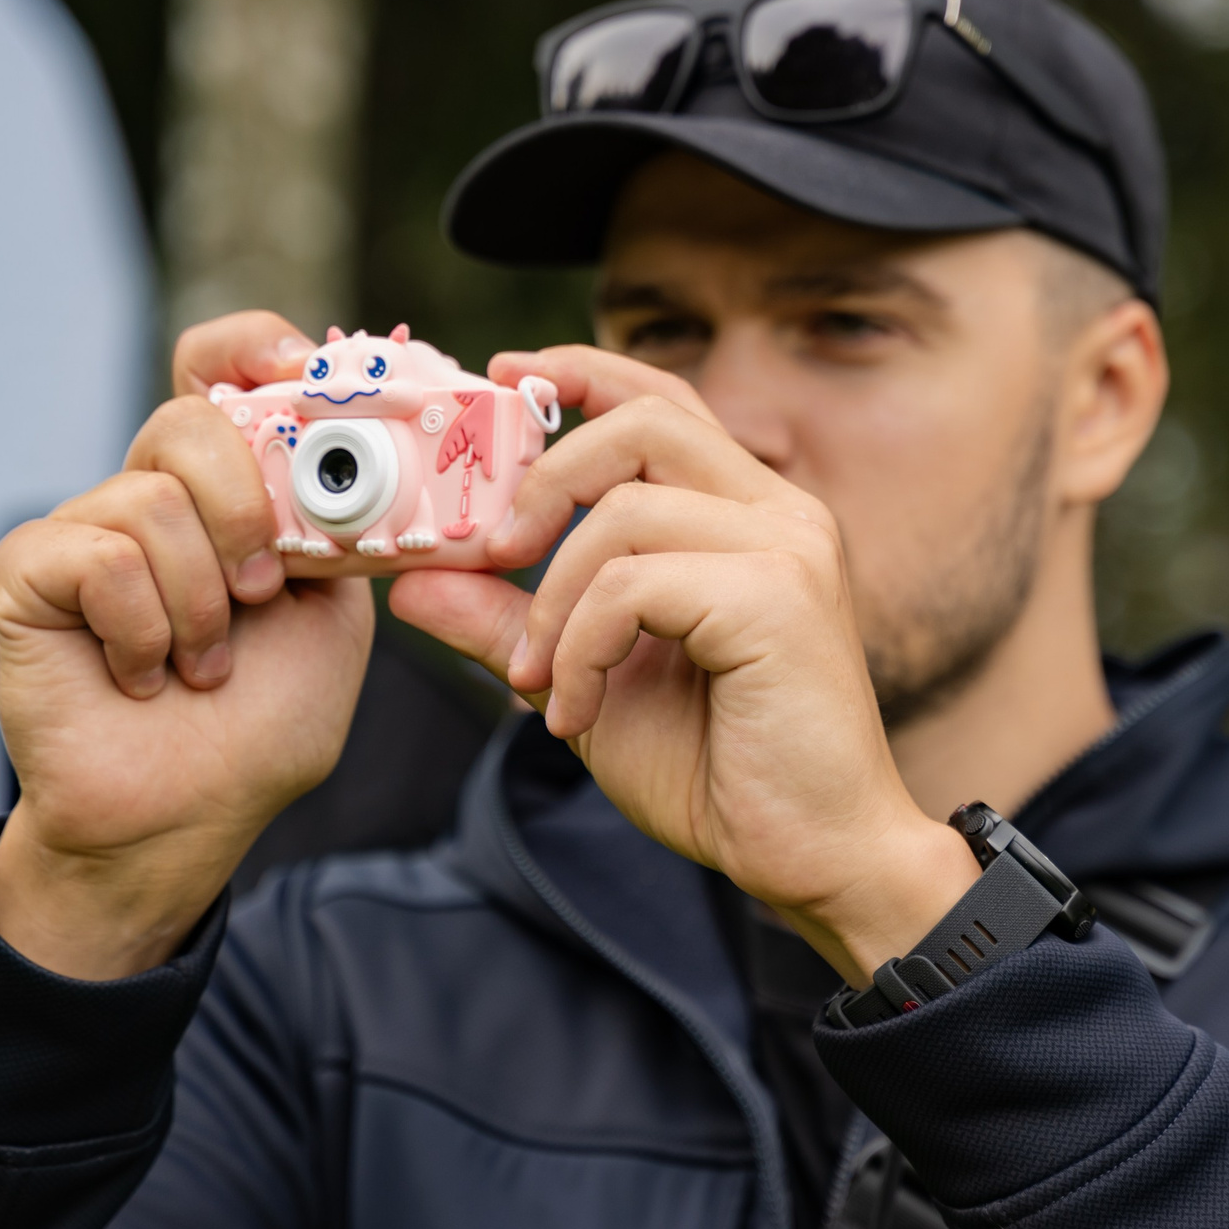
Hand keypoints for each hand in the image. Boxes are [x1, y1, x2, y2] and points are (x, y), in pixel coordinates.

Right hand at [0, 312, 374, 979]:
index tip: (299, 369)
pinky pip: (100, 558)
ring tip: (205, 665)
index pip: (220, 365)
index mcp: (229, 487)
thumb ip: (348, 529)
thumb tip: (375, 456)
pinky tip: (145, 677)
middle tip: (263, 595)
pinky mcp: (30, 572)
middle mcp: (152, 491)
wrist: (189, 816)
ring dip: (202, 602)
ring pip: (153, 500)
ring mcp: (85, 526)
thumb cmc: (262, 720)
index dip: (252, 346)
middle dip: (247, 511)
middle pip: (191, 421)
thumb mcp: (338, 612)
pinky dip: (145, 629)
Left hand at [390, 347, 978, 985]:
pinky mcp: (778, 596)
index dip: (583, 372)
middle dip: (545, 477)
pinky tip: (575, 714)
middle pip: (644, 421)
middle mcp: (781, 513)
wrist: (813, 857)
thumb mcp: (589, 681)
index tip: (505, 376)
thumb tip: (415, 582)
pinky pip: (633, 584)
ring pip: (624, 510)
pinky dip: (579, 648)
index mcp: (750, 515)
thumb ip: (510, 624)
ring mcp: (788, 548)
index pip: (665, 400)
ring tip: (539, 683)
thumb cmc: (722, 771)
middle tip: (491, 555)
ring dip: (551, 601)